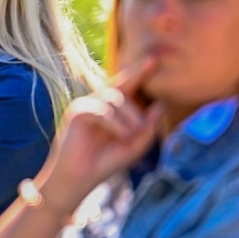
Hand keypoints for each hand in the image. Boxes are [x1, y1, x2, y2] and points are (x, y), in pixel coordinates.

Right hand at [39, 59, 160, 213]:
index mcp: (113, 108)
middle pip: (123, 85)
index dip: (140, 71)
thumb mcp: (135, 145)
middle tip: (142, 121)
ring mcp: (87, 104)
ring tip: (131, 136)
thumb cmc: (106, 162)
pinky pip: (103, 110)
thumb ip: (148, 126)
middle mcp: (99, 102)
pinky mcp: (78, 112)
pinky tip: (122, 136)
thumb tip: (160, 105)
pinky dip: (116, 124)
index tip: (155, 59)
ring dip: (130, 118)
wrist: (80, 178)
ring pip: (116, 99)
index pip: (129, 85)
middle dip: (137, 84)